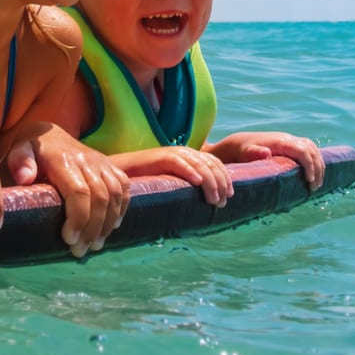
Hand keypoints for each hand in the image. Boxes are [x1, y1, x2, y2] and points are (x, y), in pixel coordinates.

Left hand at [4, 123, 129, 257]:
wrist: (50, 134)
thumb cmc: (31, 149)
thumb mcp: (19, 150)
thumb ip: (19, 162)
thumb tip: (24, 178)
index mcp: (64, 160)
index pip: (79, 192)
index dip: (78, 219)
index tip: (69, 239)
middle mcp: (88, 160)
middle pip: (100, 198)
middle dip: (92, 229)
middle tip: (80, 251)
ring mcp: (102, 163)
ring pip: (115, 195)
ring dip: (107, 224)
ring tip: (94, 245)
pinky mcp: (111, 166)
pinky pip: (124, 188)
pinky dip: (122, 209)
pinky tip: (111, 227)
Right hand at [111, 146, 233, 207]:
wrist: (124, 171)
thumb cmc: (149, 180)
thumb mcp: (175, 182)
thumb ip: (190, 186)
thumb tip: (210, 201)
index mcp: (191, 156)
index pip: (215, 163)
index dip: (226, 178)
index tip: (230, 195)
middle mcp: (185, 152)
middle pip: (211, 164)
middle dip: (220, 184)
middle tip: (222, 202)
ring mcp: (172, 153)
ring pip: (199, 165)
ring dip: (209, 182)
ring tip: (213, 199)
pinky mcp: (159, 157)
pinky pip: (178, 162)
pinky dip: (189, 171)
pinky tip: (197, 183)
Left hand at [206, 131, 324, 190]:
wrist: (241, 143)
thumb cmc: (243, 150)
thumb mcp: (245, 152)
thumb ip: (254, 152)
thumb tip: (266, 152)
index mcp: (281, 141)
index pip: (303, 150)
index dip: (310, 165)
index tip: (309, 180)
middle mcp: (289, 139)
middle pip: (312, 150)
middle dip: (317, 168)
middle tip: (314, 187)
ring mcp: (291, 141)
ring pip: (313, 149)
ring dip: (319, 165)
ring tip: (316, 184)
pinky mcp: (291, 146)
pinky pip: (309, 151)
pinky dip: (315, 161)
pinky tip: (314, 175)